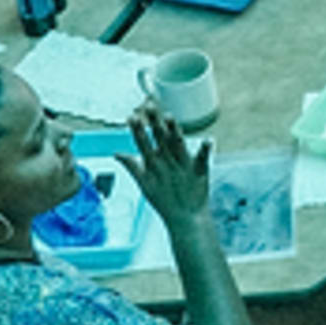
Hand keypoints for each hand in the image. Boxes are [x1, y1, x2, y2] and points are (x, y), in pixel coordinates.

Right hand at [128, 100, 214, 221]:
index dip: (137, 130)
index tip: (131, 116)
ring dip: (173, 132)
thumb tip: (116, 153)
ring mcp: (184, 167)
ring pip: (178, 145)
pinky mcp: (200, 172)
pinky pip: (202, 159)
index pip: (143, 144)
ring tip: (169, 117)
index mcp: (154, 165)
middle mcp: (168, 164)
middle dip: (153, 122)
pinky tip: (208, 140)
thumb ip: (132, 166)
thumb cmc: (164, 202)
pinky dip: (205, 150)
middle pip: (159, 139)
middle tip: (149, 106)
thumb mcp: (144, 185)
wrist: (185, 219)